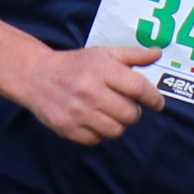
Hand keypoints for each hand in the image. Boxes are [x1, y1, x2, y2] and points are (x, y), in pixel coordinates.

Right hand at [20, 43, 165, 145]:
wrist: (36, 76)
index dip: (153, 99)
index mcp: (102, 69)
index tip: (157, 104)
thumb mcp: (103, 53)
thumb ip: (132, 55)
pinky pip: (96, 140)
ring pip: (116, 130)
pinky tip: (92, 120)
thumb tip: (158, 53)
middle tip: (126, 106)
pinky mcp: (67, 128)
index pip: (139, 88)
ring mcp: (78, 111)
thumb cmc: (75, 65)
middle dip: (133, 112)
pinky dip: (99, 133)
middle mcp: (90, 91)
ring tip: (109, 113)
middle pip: (130, 114)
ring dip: (118, 124)